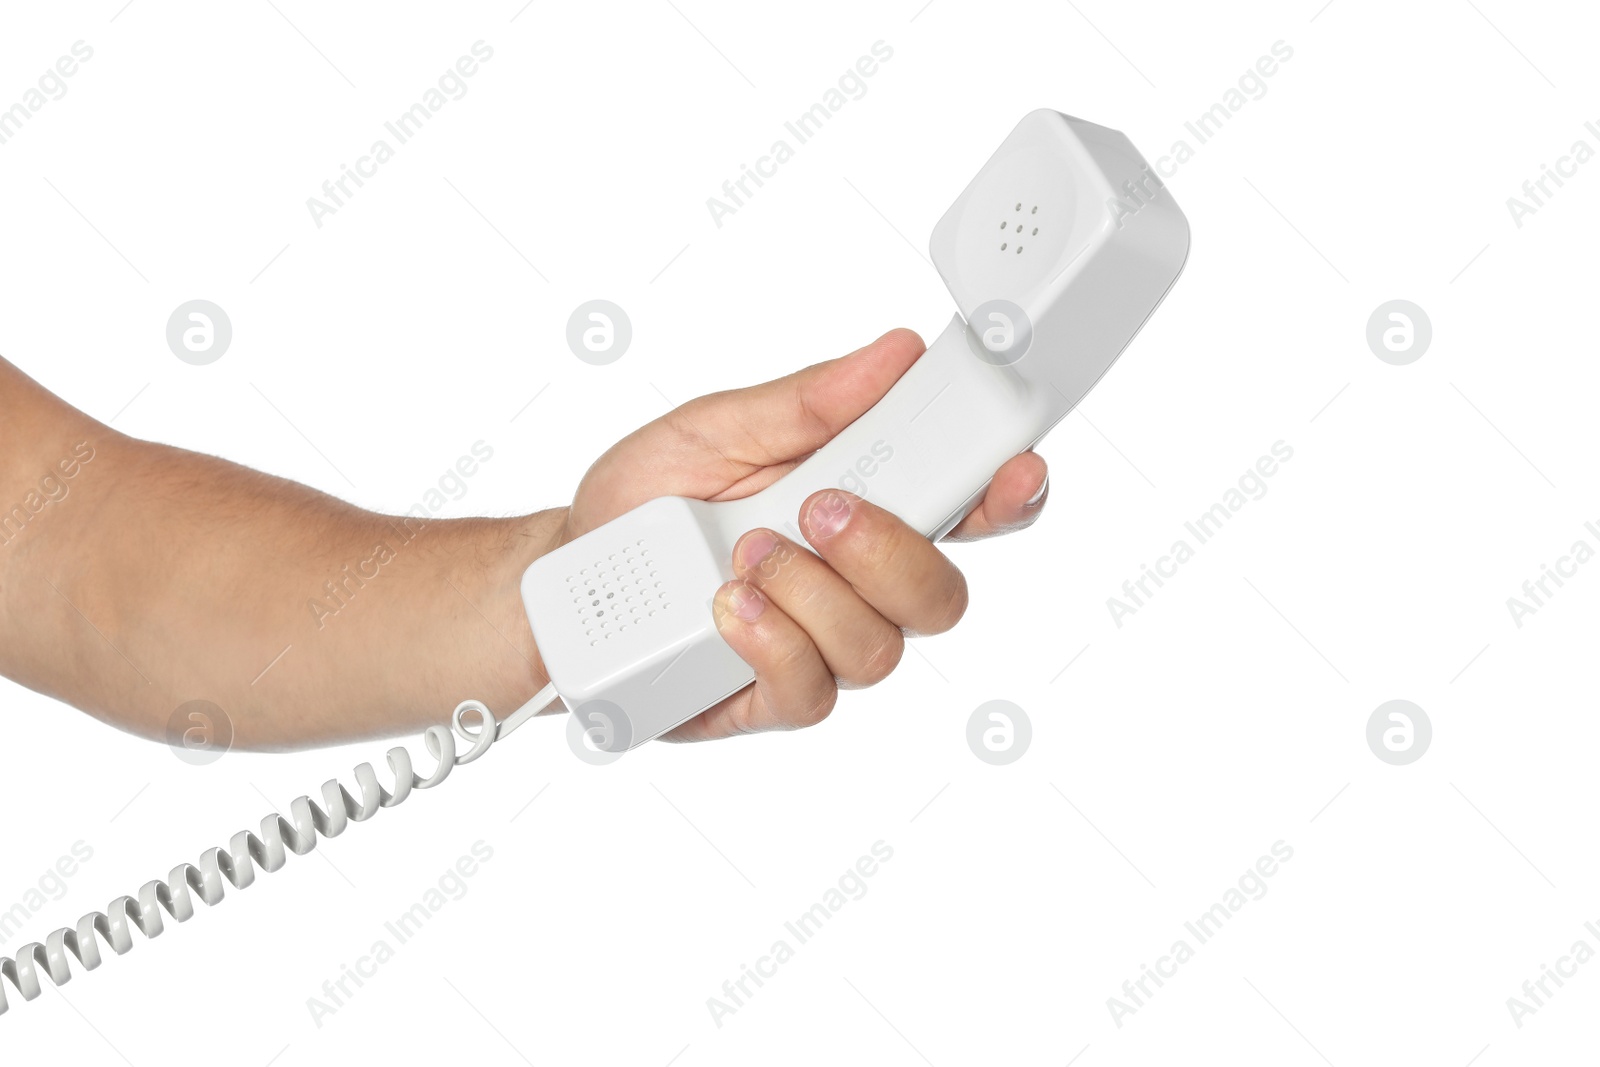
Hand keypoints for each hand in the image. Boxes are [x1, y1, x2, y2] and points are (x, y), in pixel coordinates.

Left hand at [550, 329, 1049, 740]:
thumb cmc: (647, 501)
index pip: (965, 508)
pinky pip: (812, 690)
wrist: (567, 578)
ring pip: (881, 648)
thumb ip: (807, 402)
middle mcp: (856, 586)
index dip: (1007, 494)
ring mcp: (820, 648)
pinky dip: (772, 640)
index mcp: (863, 506)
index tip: (1014, 467)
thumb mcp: (716, 427)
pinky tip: (727, 605)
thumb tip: (892, 354)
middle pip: (942, 594)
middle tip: (818, 508)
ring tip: (743, 554)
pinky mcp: (773, 698)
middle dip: (890, 548)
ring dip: (813, 592)